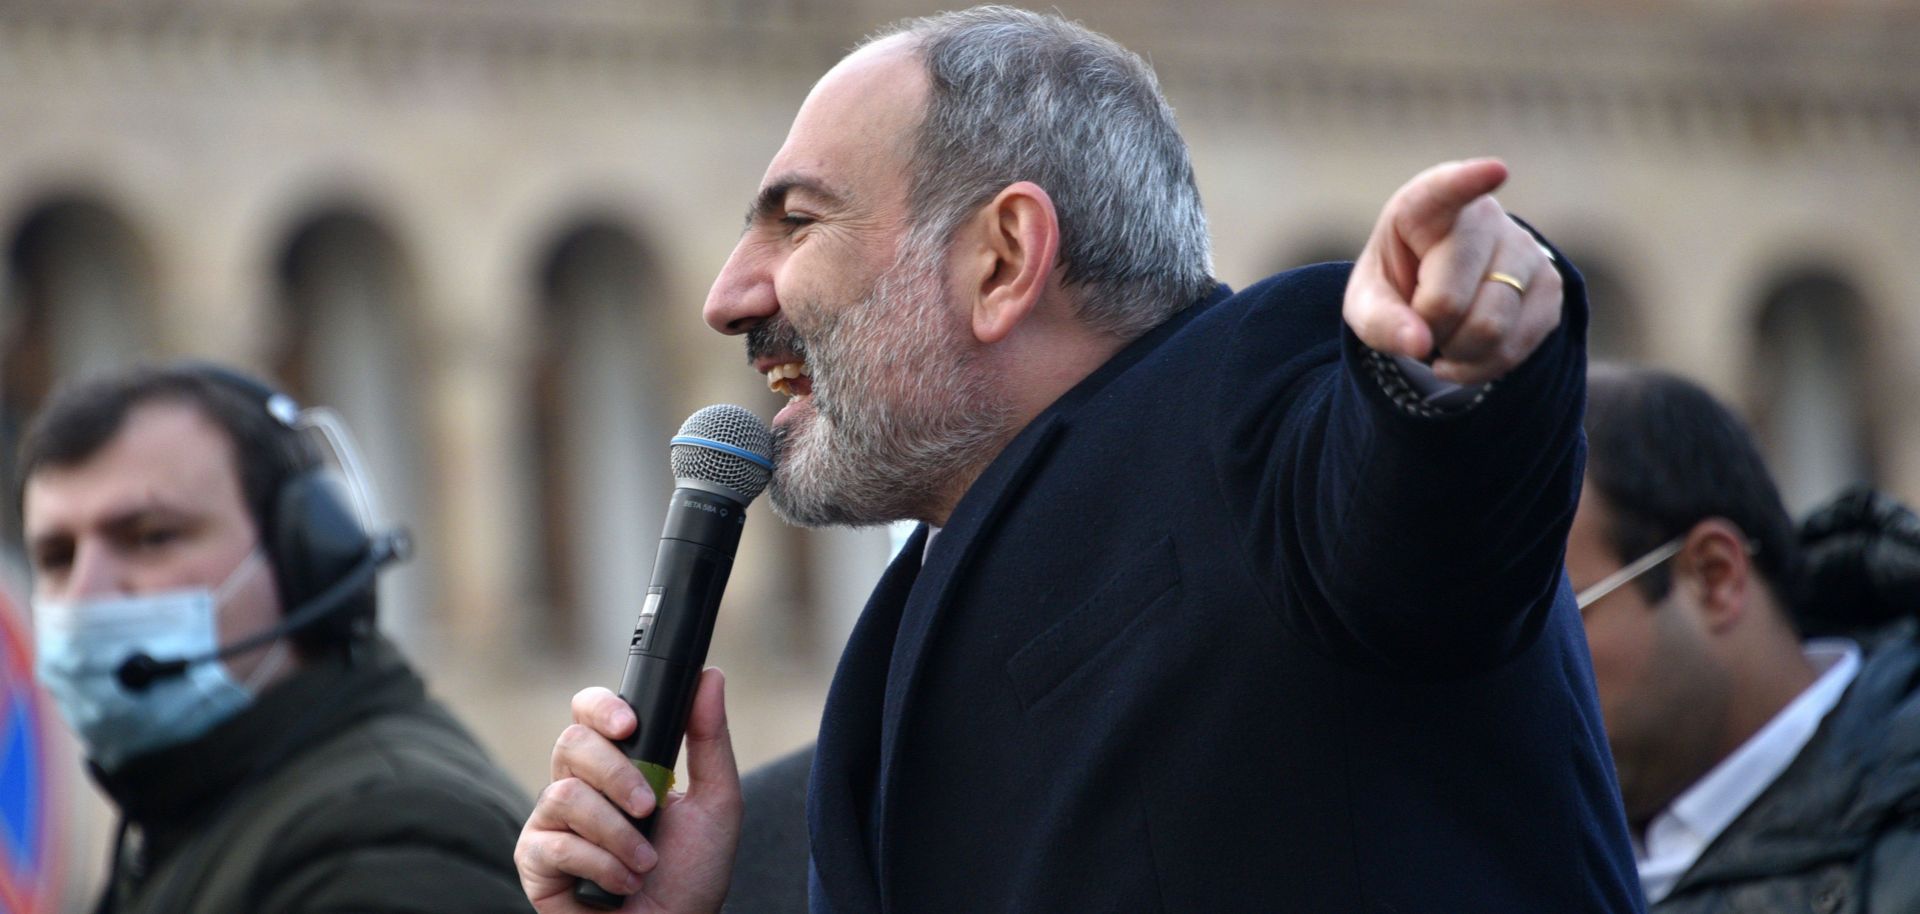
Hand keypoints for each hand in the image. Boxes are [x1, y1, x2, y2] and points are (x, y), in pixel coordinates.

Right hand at [515, 670, 741, 913]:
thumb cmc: (693, 874)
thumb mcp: (717, 802)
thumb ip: (710, 739)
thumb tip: (712, 676)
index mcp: (617, 763)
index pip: (590, 712)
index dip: (601, 708)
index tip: (630, 727)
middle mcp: (578, 785)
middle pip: (571, 743)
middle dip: (617, 775)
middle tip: (650, 808)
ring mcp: (552, 821)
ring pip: (565, 794)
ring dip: (617, 833)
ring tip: (645, 864)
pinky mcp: (535, 859)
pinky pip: (555, 842)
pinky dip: (600, 864)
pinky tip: (622, 884)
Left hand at [1344, 158, 1563, 385]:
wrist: (1441, 292)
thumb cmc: (1398, 285)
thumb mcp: (1368, 301)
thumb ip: (1380, 321)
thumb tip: (1420, 344)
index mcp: (1426, 205)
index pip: (1447, 189)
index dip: (1469, 181)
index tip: (1494, 171)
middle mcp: (1483, 218)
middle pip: (1449, 300)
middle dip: (1426, 330)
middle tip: (1420, 320)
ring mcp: (1525, 248)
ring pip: (1489, 328)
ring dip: (1455, 351)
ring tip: (1445, 333)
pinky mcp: (1551, 285)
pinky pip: (1516, 347)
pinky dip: (1481, 366)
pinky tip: (1466, 351)